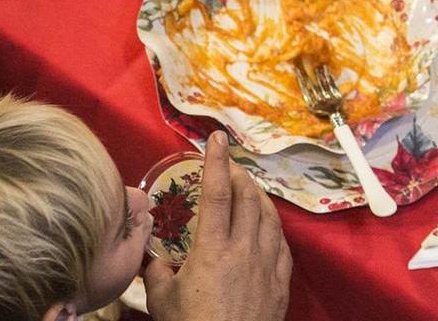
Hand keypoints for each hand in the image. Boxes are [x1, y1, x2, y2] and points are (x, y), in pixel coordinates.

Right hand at [144, 131, 292, 320]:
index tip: (217, 138)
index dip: (216, 161)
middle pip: (249, 198)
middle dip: (240, 174)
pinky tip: (267, 227)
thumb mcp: (162, 299)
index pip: (217, 192)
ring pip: (270, 218)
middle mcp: (244, 251)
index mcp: (212, 249)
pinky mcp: (280, 285)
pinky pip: (282, 245)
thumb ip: (158, 271)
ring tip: (249, 188)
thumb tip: (155, 258)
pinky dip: (273, 226)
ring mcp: (267, 267)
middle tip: (229, 165)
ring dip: (259, 196)